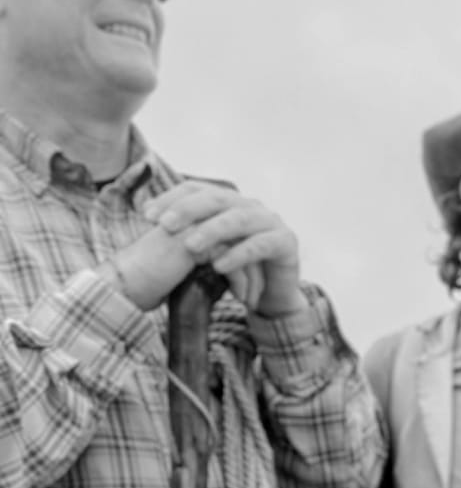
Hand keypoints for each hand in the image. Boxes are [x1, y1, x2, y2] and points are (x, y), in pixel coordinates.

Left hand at [109, 181, 305, 314]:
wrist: (273, 297)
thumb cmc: (236, 273)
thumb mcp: (207, 250)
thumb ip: (187, 232)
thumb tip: (146, 217)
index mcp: (230, 202)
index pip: (197, 190)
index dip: (171, 198)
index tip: (147, 214)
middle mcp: (250, 206)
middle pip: (217, 199)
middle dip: (188, 210)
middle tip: (165, 225)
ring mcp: (271, 222)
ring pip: (239, 220)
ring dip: (212, 232)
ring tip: (190, 246)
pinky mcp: (286, 243)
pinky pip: (260, 246)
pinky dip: (238, 255)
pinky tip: (219, 266)